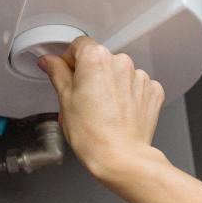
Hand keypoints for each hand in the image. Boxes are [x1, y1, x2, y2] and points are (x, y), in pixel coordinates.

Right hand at [37, 36, 165, 179]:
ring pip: (118, 73)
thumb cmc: (91, 133)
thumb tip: (49, 61)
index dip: (69, 60)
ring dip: (110, 84)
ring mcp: (139, 76)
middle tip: (82, 98)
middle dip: (90, 74)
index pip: (79, 45)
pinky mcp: (152, 91)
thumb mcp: (65, 100)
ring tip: (102, 110)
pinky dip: (127, 94)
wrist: (120, 158)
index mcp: (95, 59)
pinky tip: (118, 112)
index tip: (66, 74)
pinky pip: (135, 85)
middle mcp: (120, 62)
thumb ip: (57, 73)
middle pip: (100, 59)